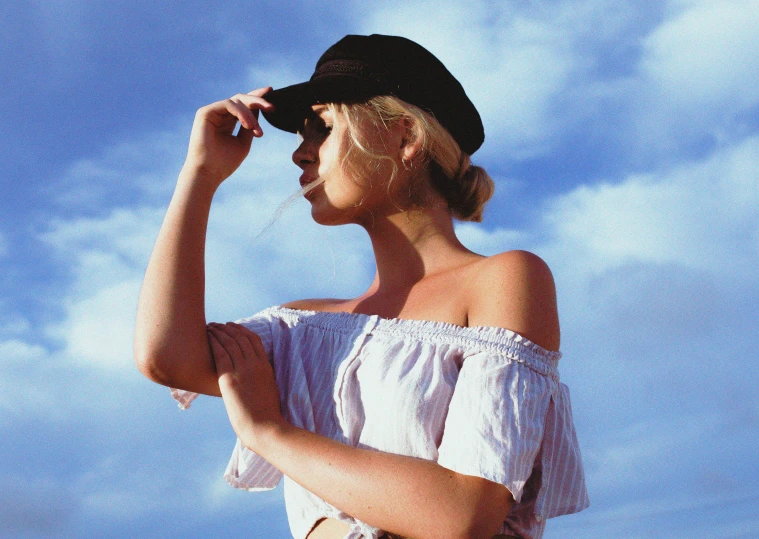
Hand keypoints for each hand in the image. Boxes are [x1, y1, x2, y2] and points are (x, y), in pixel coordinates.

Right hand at [183, 87, 274, 186]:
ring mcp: (211, 112)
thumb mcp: (244, 142)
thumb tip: (259, 108)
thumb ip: (250, 125)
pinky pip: (228, 104)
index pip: (243, 104)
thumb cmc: (225, 162)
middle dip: (258, 100)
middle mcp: (219, 115)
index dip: (257, 97)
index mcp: (228, 121)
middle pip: (241, 98)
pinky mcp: (205, 112)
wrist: (209, 173)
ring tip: (257, 131)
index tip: (272, 93)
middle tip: (272, 107)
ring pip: (236, 101)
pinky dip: (241, 113)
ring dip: (251, 114)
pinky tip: (248, 126)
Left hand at [207, 322, 284, 449]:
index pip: (254, 340)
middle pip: (241, 338)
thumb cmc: (266, 415)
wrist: (264, 426)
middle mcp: (255, 364)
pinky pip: (220, 353)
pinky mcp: (229, 378)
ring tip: (210, 327)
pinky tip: (207, 336)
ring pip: (230, 342)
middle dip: (229, 328)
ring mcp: (243, 370)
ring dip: (219, 331)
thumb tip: (254, 381)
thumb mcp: (268, 391)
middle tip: (219, 324)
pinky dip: (214, 341)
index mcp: (266, 366)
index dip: (243, 331)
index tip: (234, 327)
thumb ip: (261, 380)